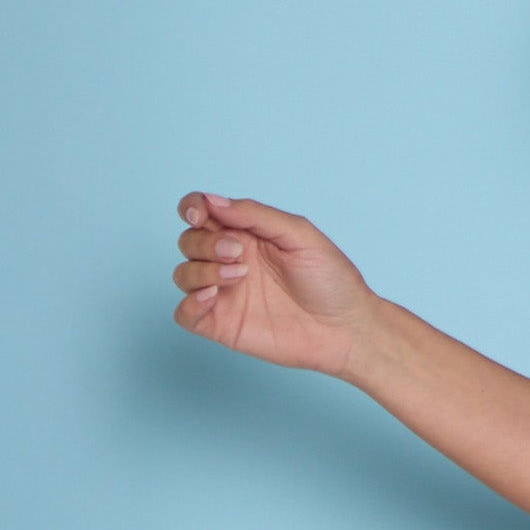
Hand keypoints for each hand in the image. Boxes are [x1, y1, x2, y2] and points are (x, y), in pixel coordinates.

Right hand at [171, 191, 380, 376]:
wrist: (346, 328)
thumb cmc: (331, 280)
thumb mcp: (300, 235)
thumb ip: (257, 215)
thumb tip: (213, 201)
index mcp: (248, 234)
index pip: (202, 212)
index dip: (191, 207)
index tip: (200, 214)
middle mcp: (231, 260)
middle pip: (189, 240)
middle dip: (204, 242)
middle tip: (238, 253)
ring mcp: (225, 293)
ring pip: (183, 274)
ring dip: (201, 269)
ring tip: (238, 276)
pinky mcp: (222, 324)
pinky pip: (184, 313)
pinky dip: (189, 303)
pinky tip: (213, 296)